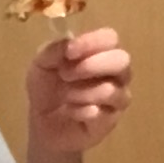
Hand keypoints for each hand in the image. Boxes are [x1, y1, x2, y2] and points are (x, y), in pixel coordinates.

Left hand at [25, 27, 131, 157]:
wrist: (41, 124)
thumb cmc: (46, 89)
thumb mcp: (41, 64)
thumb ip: (54, 49)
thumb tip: (69, 42)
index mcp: (100, 52)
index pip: (110, 38)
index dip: (92, 42)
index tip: (70, 51)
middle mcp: (115, 73)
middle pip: (122, 60)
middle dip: (92, 65)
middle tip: (65, 74)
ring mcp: (116, 98)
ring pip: (112, 90)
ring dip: (83, 92)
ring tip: (66, 97)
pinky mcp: (110, 121)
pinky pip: (102, 114)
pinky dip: (81, 111)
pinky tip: (70, 112)